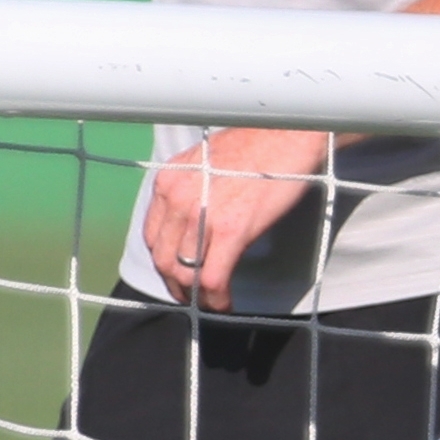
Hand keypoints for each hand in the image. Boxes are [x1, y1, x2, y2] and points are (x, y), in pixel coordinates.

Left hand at [141, 128, 332, 310]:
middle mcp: (176, 198)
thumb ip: (190, 192)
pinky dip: (217, 299)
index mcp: (168, 181)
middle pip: (162, 259)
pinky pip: (213, 278)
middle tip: (191, 296)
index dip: (163, 261)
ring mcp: (201, 215)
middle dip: (175, 284)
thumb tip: (194, 226)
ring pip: (185, 273)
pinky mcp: (231, 230)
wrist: (288, 136)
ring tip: (211, 302)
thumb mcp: (204, 164)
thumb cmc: (255, 146)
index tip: (177, 272)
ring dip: (197, 296)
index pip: (152, 235)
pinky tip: (226, 304)